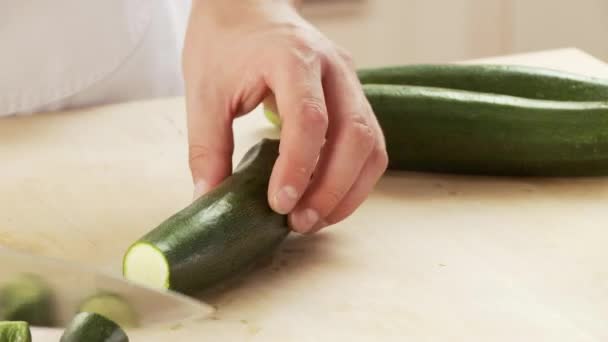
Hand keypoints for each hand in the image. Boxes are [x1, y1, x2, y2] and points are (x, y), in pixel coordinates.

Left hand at [183, 0, 387, 233]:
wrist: (248, 6)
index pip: (310, 117)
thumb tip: (209, 199)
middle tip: (300, 221)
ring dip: (349, 190)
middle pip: (355, 134)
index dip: (300, 166)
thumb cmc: (225, 41)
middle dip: (332, 188)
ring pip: (371, 144)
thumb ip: (207, 147)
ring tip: (314, 218)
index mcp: (292, 58)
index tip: (280, 203)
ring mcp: (351, 82)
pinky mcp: (354, 97)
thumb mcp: (204, 91)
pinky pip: (369, 144)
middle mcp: (333, 68)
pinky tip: (328, 197)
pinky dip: (354, 178)